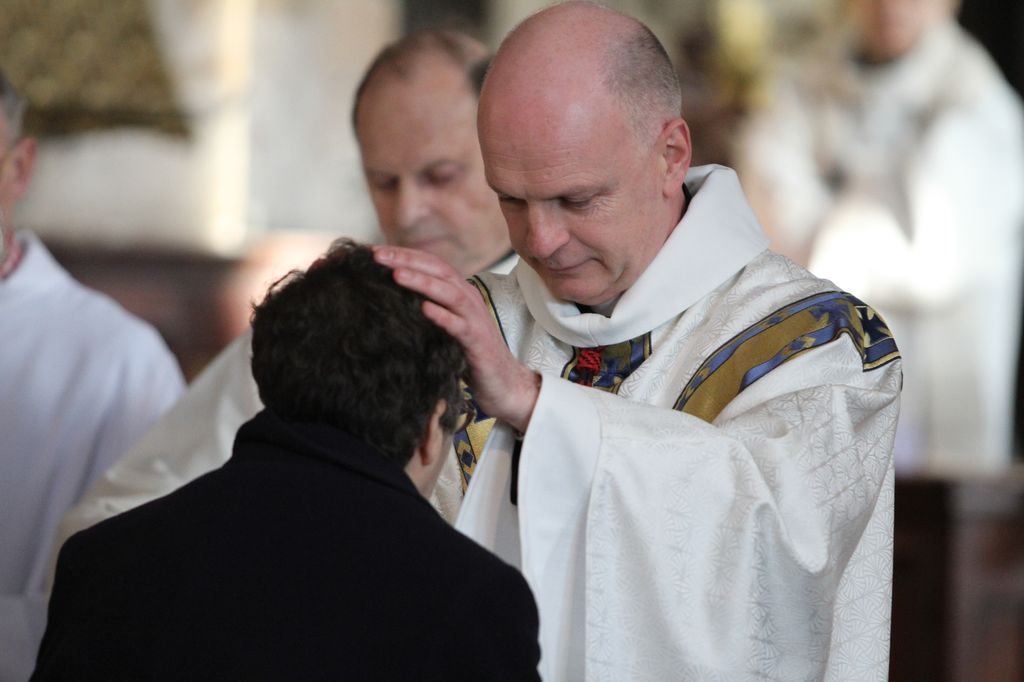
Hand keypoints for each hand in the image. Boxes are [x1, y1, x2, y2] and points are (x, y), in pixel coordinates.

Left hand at [374, 245, 540, 432]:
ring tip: (397, 275)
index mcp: (458, 291)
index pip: (430, 264)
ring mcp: (474, 319)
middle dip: (407, 260)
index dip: (404, 255)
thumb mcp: (445, 324)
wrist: (502, 382)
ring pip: (449, 292)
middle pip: (438, 270)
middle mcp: (468, 299)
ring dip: (422, 282)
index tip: (374, 252)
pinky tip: (424, 310)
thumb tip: (390, 296)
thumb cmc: (468, 353)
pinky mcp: (477, 341)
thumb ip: (427, 307)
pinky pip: (459, 325)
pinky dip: (442, 316)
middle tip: (377, 256)